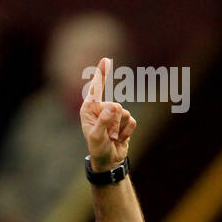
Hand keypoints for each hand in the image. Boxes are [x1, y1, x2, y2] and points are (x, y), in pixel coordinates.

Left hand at [81, 57, 135, 171]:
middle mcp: (102, 108)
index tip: (106, 59)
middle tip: (108, 137)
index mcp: (90, 109)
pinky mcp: (125, 120)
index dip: (101, 73)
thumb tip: (114, 107)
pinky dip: (127, 132)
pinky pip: (132, 121)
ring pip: (125, 114)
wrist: (108, 161)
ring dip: (120, 129)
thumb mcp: (97, 138)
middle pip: (116, 106)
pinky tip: (120, 139)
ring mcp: (114, 114)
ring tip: (113, 139)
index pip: (96, 89)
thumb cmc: (97, 149)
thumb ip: (104, 122)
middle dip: (114, 124)